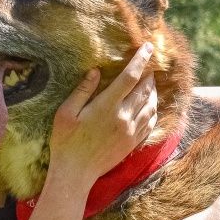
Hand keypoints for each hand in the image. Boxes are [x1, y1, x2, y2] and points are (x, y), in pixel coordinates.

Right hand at [45, 42, 157, 190]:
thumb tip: (95, 71)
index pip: (130, 77)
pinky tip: (150, 106)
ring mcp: (131, 132)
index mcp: (107, 106)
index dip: (141, 60)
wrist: (76, 173)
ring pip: (151, 106)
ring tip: (151, 83)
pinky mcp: (133, 143)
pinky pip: (150, 123)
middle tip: (150, 65)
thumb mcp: (66, 112)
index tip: (148, 47)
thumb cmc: (66, 142)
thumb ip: (82, 91)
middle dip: (149, 74)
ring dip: (153, 92)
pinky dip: (154, 111)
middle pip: (144, 90)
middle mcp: (124, 118)